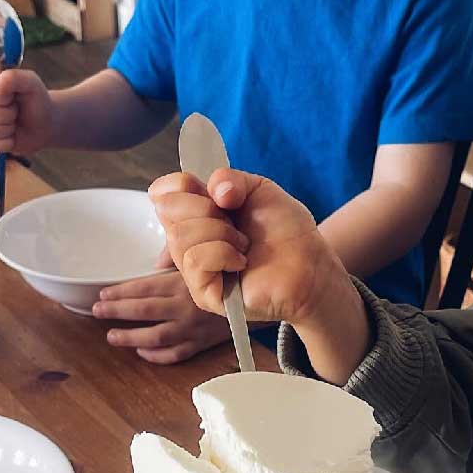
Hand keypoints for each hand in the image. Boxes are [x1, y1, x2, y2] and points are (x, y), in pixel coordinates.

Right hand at [0, 67, 54, 154]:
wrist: (46, 124)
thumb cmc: (38, 101)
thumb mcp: (32, 83)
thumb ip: (15, 77)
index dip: (3, 98)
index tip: (13, 96)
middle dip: (9, 115)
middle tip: (16, 110)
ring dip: (8, 129)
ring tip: (14, 122)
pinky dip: (7, 143)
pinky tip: (12, 136)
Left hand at [92, 269, 231, 363]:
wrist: (258, 298)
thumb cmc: (228, 274)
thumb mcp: (204, 258)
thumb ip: (177, 256)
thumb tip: (152, 262)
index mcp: (184, 284)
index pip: (144, 288)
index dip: (121, 292)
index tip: (103, 294)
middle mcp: (185, 308)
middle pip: (144, 312)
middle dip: (117, 312)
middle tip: (98, 311)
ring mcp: (193, 329)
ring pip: (155, 337)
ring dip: (130, 338)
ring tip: (112, 336)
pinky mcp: (202, 344)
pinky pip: (175, 354)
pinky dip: (156, 356)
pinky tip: (142, 351)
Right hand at [149, 169, 346, 327]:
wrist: (310, 266)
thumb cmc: (287, 232)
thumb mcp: (258, 189)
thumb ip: (230, 178)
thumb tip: (213, 189)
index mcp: (197, 215)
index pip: (162, 193)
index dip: (182, 184)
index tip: (218, 192)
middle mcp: (190, 242)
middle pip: (167, 210)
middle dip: (205, 207)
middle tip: (235, 221)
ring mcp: (195, 270)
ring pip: (180, 236)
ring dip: (219, 233)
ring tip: (244, 244)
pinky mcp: (204, 294)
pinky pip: (195, 260)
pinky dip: (222, 253)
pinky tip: (241, 260)